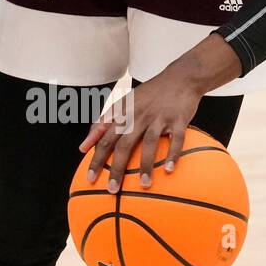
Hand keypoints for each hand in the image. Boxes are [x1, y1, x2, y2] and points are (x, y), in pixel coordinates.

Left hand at [79, 64, 203, 191]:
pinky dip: (173, 155)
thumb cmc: (150, 93)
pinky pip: (176, 140)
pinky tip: (169, 169)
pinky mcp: (178, 120)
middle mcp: (139, 115)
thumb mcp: (124, 103)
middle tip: (112, 189)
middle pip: (124, 144)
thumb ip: (103, 123)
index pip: (105, 137)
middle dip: (116, 168)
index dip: (96, 158)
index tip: (91, 177)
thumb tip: (84, 145)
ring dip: (146, 166)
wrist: (181, 77)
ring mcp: (159, 117)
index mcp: (124, 112)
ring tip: (144, 185)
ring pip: (149, 144)